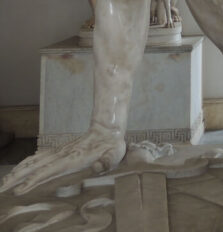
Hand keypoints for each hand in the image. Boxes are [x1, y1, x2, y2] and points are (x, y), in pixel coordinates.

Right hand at [0, 125, 125, 194]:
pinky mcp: (60, 151)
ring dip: (18, 171)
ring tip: (4, 181)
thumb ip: (106, 162)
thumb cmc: (112, 146)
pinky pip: (39, 157)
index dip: (34, 181)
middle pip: (35, 167)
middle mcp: (62, 156)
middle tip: (1, 188)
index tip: (19, 190)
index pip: (48, 171)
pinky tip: (20, 169)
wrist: (108, 130)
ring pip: (34, 161)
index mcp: (72, 160)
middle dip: (17, 178)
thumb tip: (98, 167)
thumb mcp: (114, 155)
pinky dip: (26, 163)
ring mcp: (59, 152)